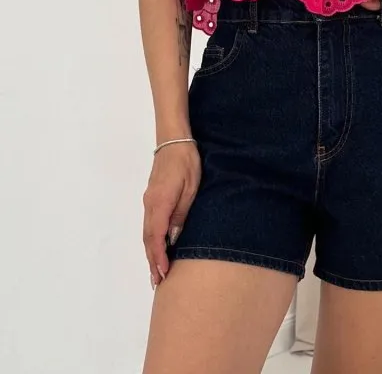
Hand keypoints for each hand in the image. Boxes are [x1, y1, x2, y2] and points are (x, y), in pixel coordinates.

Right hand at [142, 141, 200, 288]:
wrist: (173, 141)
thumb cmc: (186, 162)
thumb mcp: (190, 188)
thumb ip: (181, 214)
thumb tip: (173, 238)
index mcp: (160, 202)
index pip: (156, 236)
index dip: (158, 257)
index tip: (162, 273)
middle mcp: (150, 204)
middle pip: (148, 238)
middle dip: (152, 261)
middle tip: (156, 282)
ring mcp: (148, 201)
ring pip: (147, 232)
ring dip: (150, 253)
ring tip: (155, 272)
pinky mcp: (151, 197)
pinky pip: (149, 224)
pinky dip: (151, 240)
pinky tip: (156, 248)